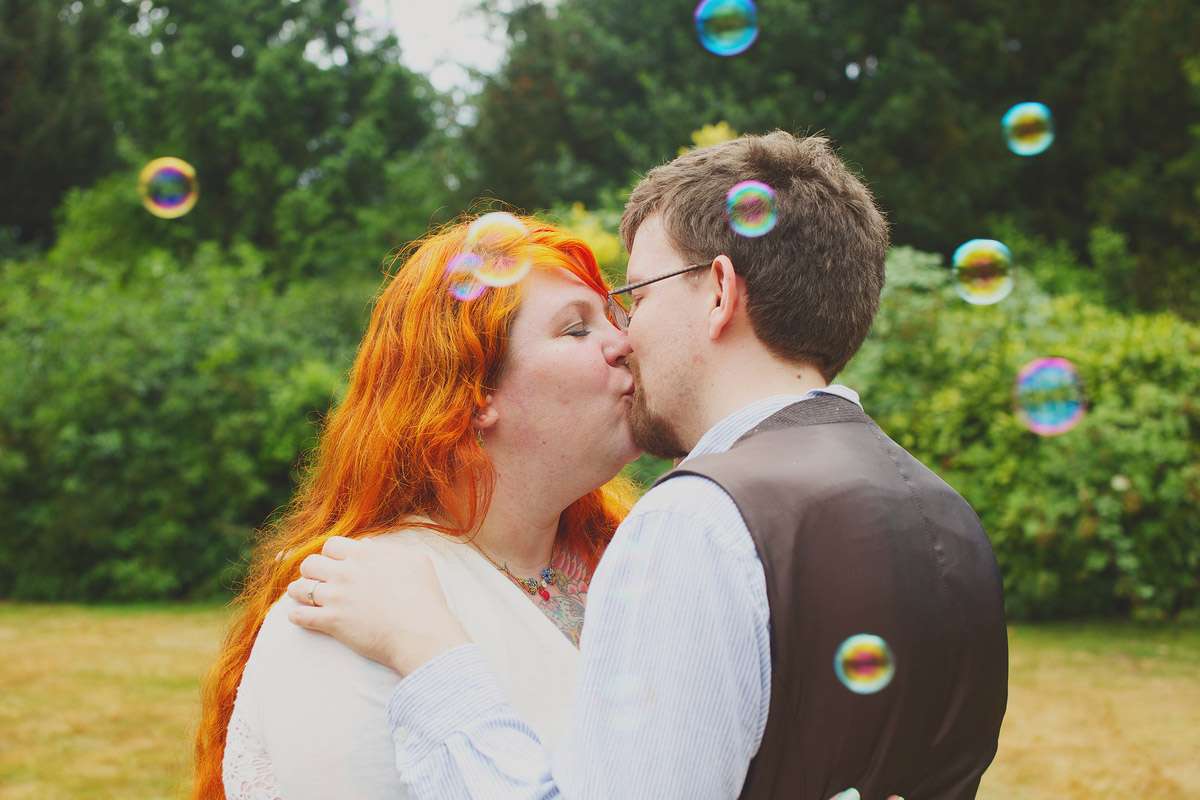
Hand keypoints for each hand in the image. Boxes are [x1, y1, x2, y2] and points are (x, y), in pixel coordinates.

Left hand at [287, 536, 469, 676]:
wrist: (420, 633)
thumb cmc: (424, 598)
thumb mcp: (416, 562)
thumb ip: (391, 550)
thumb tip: (371, 546)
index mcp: (365, 555)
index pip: (332, 545)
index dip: (331, 554)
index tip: (335, 563)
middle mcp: (346, 572)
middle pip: (310, 563)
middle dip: (312, 571)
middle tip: (318, 580)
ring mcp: (337, 597)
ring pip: (300, 588)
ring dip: (299, 591)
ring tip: (301, 595)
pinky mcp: (331, 622)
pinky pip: (301, 616)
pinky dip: (297, 616)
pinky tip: (297, 617)